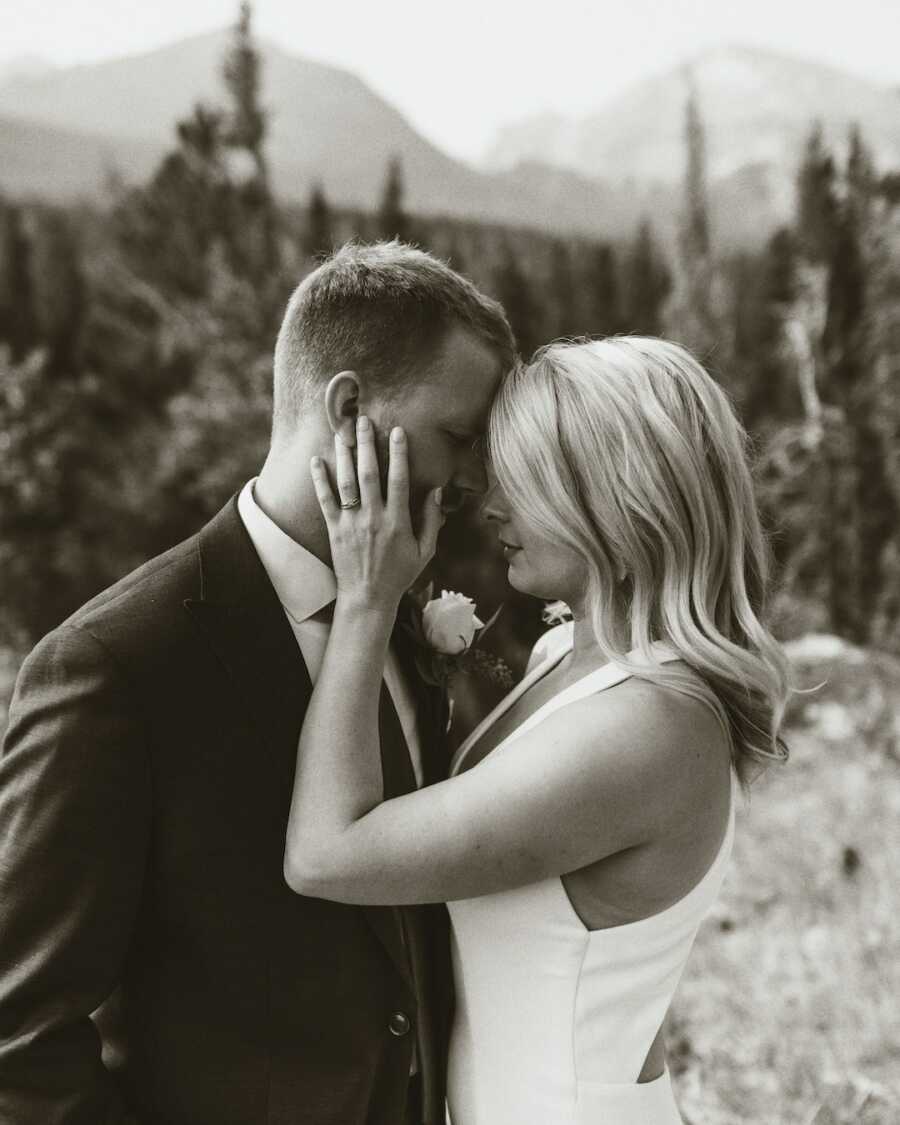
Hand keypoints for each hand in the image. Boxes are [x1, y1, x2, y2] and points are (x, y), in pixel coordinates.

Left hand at [310, 416, 443, 611]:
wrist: (368, 598)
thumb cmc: (399, 575)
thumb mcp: (425, 551)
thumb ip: (431, 521)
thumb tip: (437, 491)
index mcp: (397, 522)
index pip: (399, 480)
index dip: (399, 454)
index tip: (398, 431)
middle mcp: (373, 519)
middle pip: (369, 474)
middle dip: (367, 445)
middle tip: (363, 420)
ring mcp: (351, 524)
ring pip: (346, 483)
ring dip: (344, 456)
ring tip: (342, 432)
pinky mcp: (335, 530)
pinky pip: (325, 501)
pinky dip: (319, 480)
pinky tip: (316, 460)